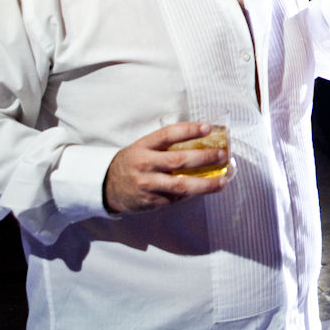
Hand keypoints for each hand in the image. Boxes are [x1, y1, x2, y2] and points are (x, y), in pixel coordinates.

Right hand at [102, 123, 227, 213]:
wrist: (106, 187)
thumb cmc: (132, 162)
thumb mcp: (142, 147)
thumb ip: (165, 145)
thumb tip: (201, 140)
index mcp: (143, 146)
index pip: (167, 134)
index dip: (188, 130)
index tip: (208, 127)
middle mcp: (145, 164)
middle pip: (179, 161)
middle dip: (204, 158)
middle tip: (223, 155)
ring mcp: (147, 185)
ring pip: (180, 186)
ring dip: (205, 184)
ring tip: (222, 181)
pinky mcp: (150, 202)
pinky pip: (175, 199)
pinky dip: (192, 194)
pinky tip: (204, 189)